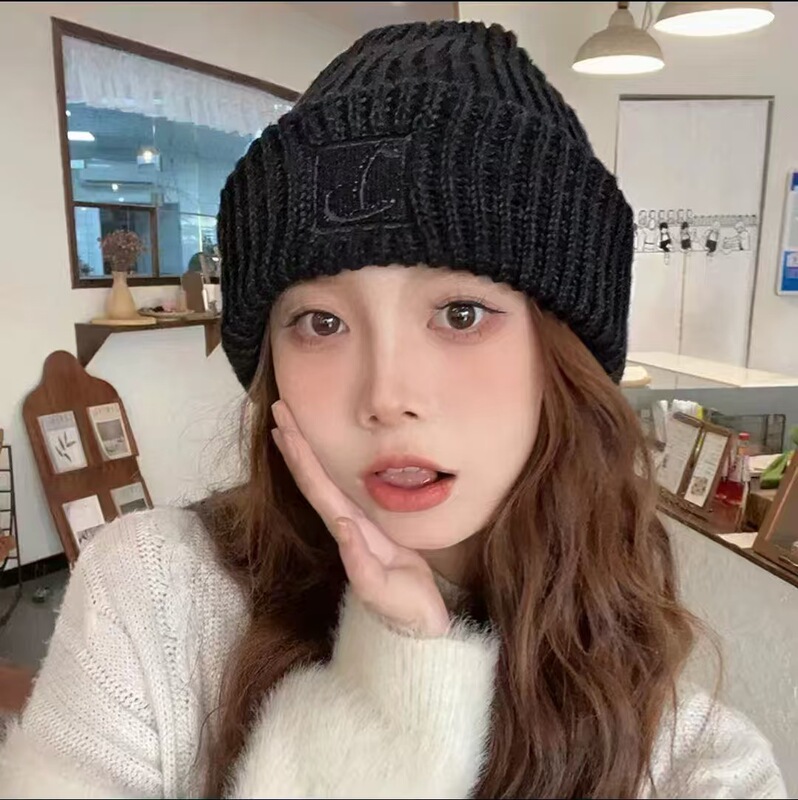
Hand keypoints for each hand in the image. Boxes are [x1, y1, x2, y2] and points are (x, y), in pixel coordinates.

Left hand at [271, 400, 449, 637]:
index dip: (299, 457)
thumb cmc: (404, 612)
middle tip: (278, 409)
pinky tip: (320, 462)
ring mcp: (356, 529)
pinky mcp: (372, 532)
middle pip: (313, 479)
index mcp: (348, 534)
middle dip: (295, 444)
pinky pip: (343, 494)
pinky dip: (327, 474)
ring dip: (305, 454)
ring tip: (289, 427)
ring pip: (324, 484)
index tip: (281, 427)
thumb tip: (344, 526)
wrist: (419, 631)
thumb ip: (362, 563)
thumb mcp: (383, 592)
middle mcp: (345, 527)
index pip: (316, 488)